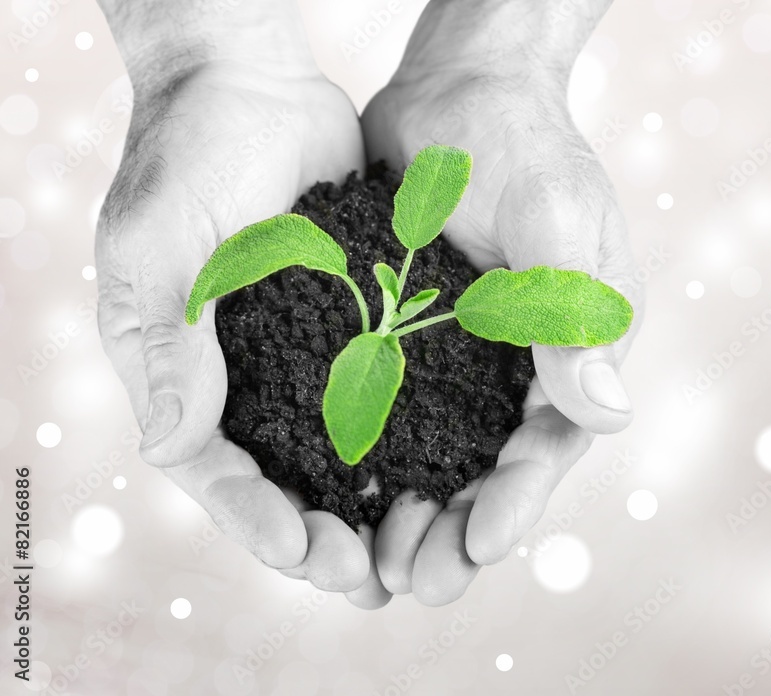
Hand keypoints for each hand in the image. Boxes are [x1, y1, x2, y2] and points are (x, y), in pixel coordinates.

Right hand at [96, 4, 376, 597]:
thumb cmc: (184, 156)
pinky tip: (446, 468)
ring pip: (340, 452)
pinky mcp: (358, 322)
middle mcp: (247, 377)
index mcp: (187, 374)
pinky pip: (384, 391)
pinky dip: (409, 435)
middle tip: (373, 577)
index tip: (309, 554)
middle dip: (326, 535)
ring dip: (375, 504)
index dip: (258, 521)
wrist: (249, 83)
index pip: (218, 472)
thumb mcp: (156, 249)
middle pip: (285, 481)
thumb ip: (165, 348)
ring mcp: (306, 353)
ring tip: (418, 546)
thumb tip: (174, 449)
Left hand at [359, 0, 642, 605]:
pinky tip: (332, 492)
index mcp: (576, 349)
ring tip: (367, 564)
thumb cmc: (524, 145)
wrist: (459, 92)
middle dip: (457, 529)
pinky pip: (393, 410)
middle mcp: (524, 366)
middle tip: (412, 582)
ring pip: (440, 456)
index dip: (518, 500)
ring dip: (409, 510)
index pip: (551, 442)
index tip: (476, 547)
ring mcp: (466, 357)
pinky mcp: (412, 339)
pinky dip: (371, 457)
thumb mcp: (555, 222)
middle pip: (492, 468)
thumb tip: (606, 416)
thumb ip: (571, 314)